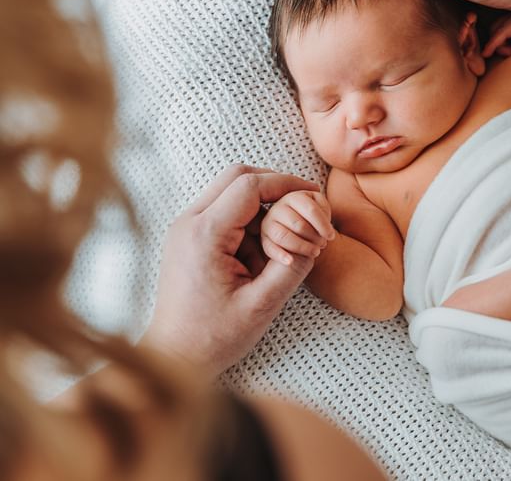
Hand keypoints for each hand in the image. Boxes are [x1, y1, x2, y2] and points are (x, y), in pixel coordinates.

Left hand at [142, 165, 320, 377]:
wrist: (173, 356)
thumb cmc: (214, 337)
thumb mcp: (263, 304)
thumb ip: (294, 266)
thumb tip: (316, 237)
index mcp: (204, 235)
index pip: (250, 185)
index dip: (287, 184)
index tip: (314, 194)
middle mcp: (189, 222)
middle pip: (237, 176)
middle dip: (275, 185)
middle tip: (304, 204)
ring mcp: (186, 228)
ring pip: (231, 191)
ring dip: (262, 207)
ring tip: (280, 245)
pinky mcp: (189, 237)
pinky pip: (224, 211)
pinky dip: (249, 222)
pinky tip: (261, 253)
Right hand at [261, 190, 334, 265]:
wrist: (298, 229)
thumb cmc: (312, 217)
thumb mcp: (319, 207)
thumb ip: (321, 204)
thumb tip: (317, 192)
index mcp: (293, 197)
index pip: (311, 209)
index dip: (323, 224)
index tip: (331, 236)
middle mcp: (277, 208)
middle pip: (298, 225)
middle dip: (314, 237)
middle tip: (323, 245)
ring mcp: (268, 223)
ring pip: (284, 237)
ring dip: (303, 247)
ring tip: (315, 252)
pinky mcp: (264, 239)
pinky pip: (270, 248)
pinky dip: (280, 255)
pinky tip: (291, 262)